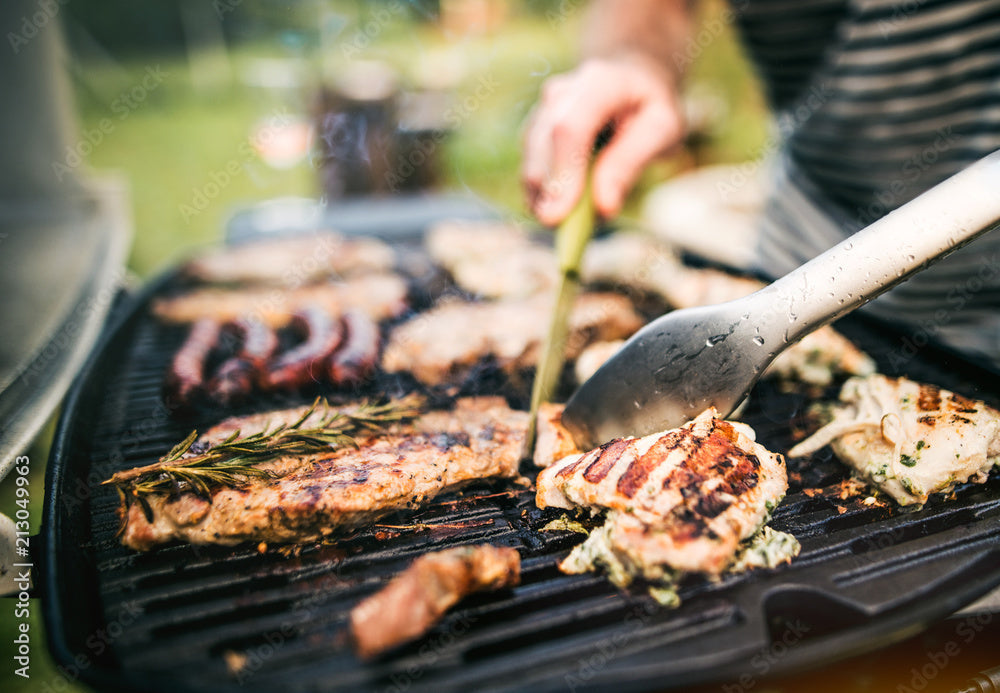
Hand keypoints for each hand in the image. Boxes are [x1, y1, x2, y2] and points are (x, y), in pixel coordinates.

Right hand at [521, 54, 684, 225]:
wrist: (630, 78)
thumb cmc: (650, 107)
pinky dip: (543, 196)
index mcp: (599, 83)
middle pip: (541, 145)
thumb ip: (631, 163)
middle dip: (547, 192)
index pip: (569, 128)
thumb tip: (603, 208)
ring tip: (568, 224)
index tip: (558, 216)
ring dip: (543, 198)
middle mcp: (561, 93)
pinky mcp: (533, 133)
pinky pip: (531, 169)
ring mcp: (542, 111)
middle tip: (559, 231)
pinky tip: (561, 211)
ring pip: (530, 160)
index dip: (561, 173)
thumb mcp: (662, 129)